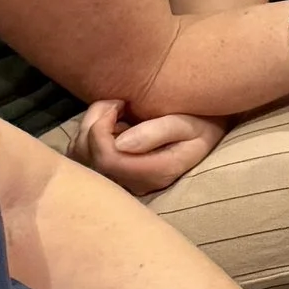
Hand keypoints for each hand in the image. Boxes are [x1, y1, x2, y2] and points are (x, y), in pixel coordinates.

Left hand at [75, 101, 226, 194]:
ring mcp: (120, 184)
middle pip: (90, 159)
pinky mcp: (111, 177)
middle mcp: (134, 186)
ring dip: (89, 128)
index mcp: (155, 173)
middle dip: (94, 123)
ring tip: (115, 112)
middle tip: (118, 103)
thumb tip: (120, 142)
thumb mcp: (189, 124)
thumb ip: (158, 131)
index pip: (107, 159)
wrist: (207, 135)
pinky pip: (81, 160)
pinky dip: (87, 138)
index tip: (119, 104)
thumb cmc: (201, 125)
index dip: (100, 129)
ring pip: (81, 159)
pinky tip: (109, 127)